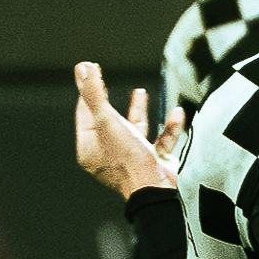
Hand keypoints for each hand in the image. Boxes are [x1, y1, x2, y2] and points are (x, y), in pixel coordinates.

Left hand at [75, 63, 183, 198]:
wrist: (156, 190)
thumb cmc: (129, 160)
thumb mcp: (108, 121)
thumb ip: (94, 94)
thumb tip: (82, 68)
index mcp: (91, 148)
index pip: (85, 114)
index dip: (89, 91)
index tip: (92, 70)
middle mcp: (108, 155)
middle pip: (108, 121)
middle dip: (111, 101)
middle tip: (105, 80)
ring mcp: (131, 159)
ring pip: (133, 130)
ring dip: (138, 111)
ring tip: (140, 92)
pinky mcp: (153, 163)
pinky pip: (159, 141)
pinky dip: (168, 127)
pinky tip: (176, 113)